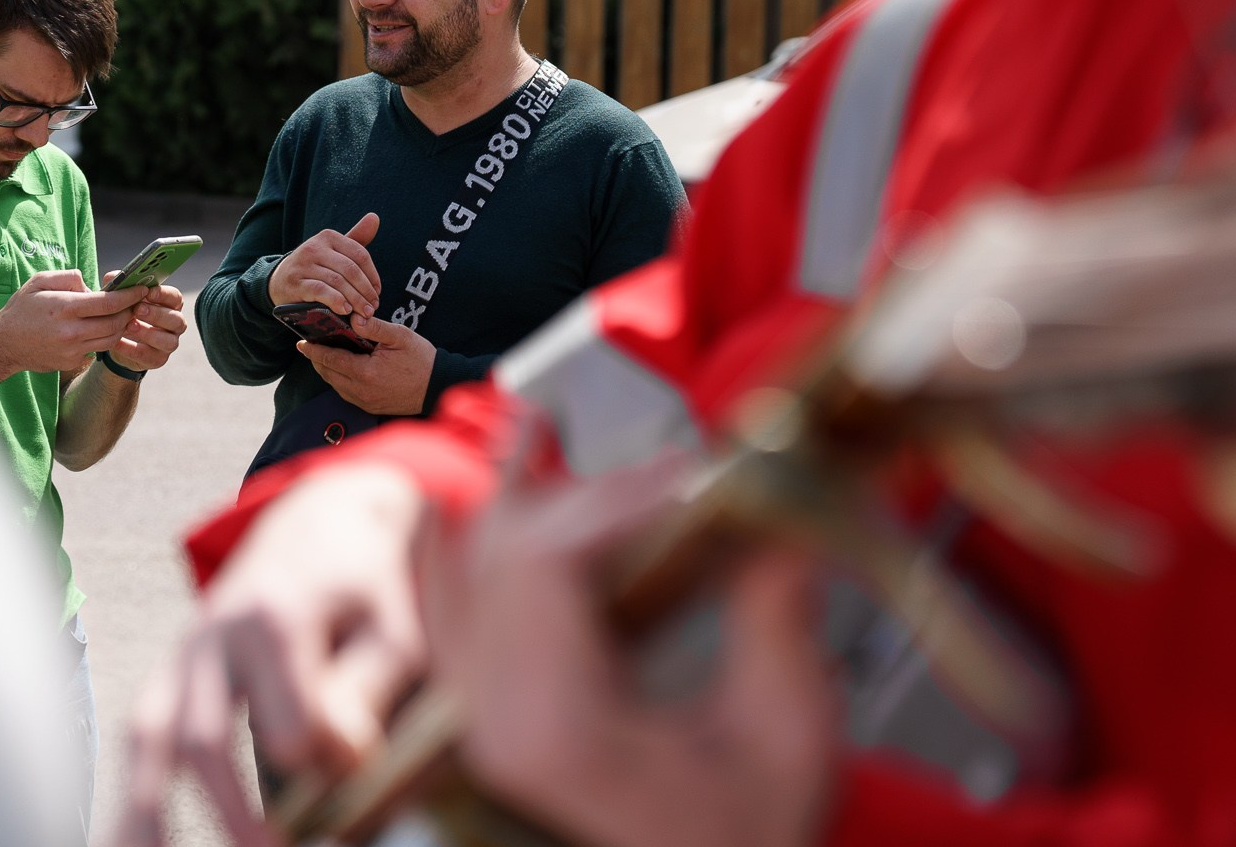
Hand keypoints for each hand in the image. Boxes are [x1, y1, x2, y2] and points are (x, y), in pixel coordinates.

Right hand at [0, 269, 143, 375]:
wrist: (4, 343)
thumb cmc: (22, 308)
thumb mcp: (40, 281)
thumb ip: (68, 277)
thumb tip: (92, 285)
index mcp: (65, 307)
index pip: (108, 302)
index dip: (129, 295)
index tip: (141, 288)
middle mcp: (71, 331)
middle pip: (116, 323)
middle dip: (130, 311)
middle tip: (136, 301)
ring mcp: (72, 350)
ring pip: (111, 339)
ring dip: (122, 326)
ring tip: (124, 313)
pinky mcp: (72, 361)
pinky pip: (97, 348)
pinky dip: (105, 337)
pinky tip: (104, 326)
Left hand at [104, 280, 186, 373]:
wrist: (116, 340)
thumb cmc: (124, 312)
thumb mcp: (119, 297)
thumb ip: (118, 285)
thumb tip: (113, 277)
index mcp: (170, 304)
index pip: (175, 297)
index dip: (164, 294)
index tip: (148, 292)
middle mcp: (174, 324)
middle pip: (176, 319)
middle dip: (156, 314)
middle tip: (137, 309)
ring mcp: (169, 343)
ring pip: (169, 341)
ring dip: (149, 333)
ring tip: (129, 326)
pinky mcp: (158, 359)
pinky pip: (150, 356)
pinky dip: (133, 349)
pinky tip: (118, 342)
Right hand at [118, 464, 428, 846]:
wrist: (318, 524)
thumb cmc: (364, 587)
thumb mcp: (391, 629)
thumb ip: (366, 691)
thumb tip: (340, 762)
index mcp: (276, 617)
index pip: (289, 719)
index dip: (326, 759)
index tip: (359, 764)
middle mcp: (214, 634)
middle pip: (203, 735)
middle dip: (231, 811)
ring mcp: (183, 652)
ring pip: (151, 738)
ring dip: (148, 811)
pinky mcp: (169, 670)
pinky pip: (139, 736)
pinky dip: (132, 793)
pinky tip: (130, 844)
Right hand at [267, 212, 381, 319]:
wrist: (279, 281)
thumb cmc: (314, 267)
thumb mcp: (333, 250)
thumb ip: (356, 238)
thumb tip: (375, 217)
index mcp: (328, 237)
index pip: (360, 255)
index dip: (372, 276)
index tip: (377, 293)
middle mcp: (315, 247)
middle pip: (350, 269)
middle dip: (365, 291)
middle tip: (372, 307)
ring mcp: (303, 264)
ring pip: (337, 281)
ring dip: (355, 299)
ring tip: (363, 313)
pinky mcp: (295, 282)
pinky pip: (321, 290)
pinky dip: (336, 301)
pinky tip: (345, 310)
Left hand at [301, 315, 434, 415]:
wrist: (438, 387)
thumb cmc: (421, 360)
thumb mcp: (400, 336)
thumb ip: (375, 327)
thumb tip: (354, 317)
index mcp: (365, 372)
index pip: (330, 359)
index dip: (313, 350)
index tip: (301, 342)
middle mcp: (361, 391)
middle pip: (328, 373)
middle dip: (316, 358)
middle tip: (310, 344)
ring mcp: (365, 401)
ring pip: (334, 384)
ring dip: (327, 369)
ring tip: (323, 354)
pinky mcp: (370, 406)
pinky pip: (346, 392)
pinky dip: (338, 379)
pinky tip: (341, 368)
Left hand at [430, 460, 835, 846]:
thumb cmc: (745, 837)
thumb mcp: (786, 738)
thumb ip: (775, 619)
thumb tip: (777, 509)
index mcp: (556, 726)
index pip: (552, 561)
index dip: (620, 497)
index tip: (696, 472)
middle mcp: (495, 718)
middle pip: (508, 552)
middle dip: (591, 493)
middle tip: (678, 470)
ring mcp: (479, 717)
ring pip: (471, 569)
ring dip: (519, 500)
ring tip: (544, 431)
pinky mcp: (486, 713)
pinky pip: (449, 608)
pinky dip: (456, 546)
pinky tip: (457, 501)